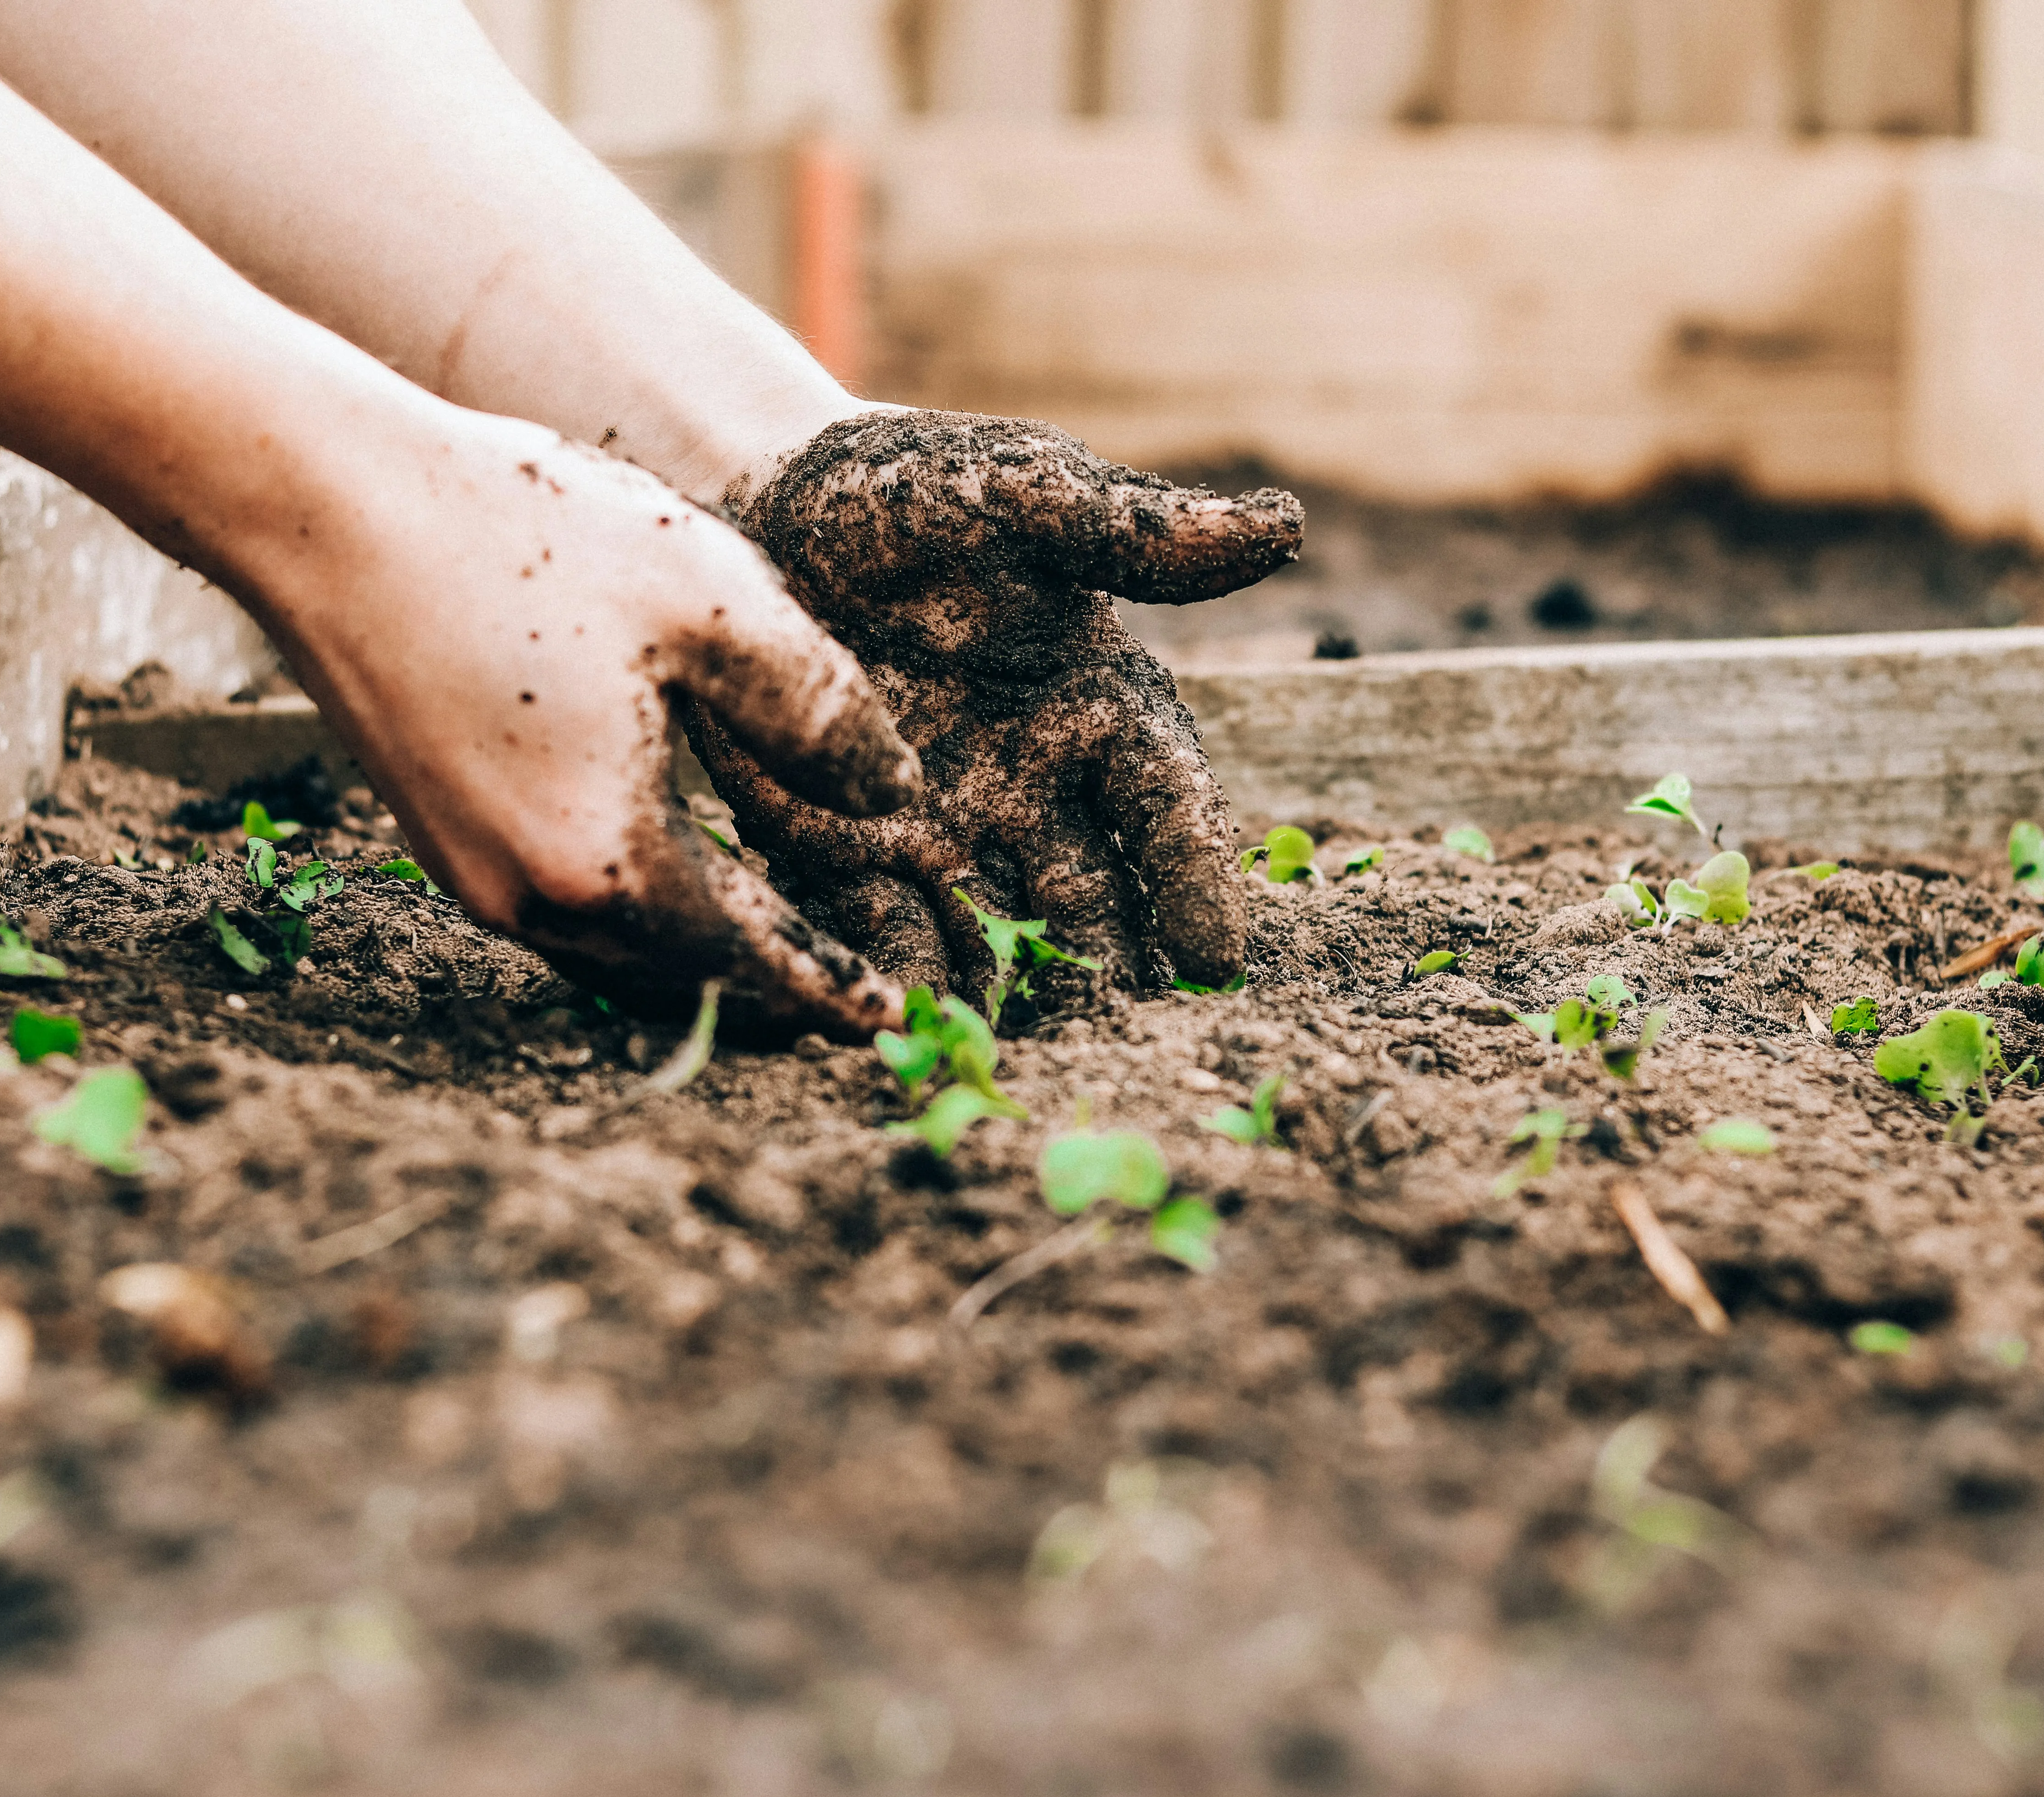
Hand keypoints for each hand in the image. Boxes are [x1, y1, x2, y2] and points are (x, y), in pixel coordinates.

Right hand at [251, 408, 922, 1035]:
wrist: (326, 505)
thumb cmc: (523, 536)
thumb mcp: (715, 602)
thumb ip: (821, 712)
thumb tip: (897, 796)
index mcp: (609, 859)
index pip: (753, 960)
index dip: (831, 989)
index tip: (891, 1022)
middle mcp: (531, 898)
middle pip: (684, 977)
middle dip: (772, 990)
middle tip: (849, 994)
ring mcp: (473, 875)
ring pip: (619, 954)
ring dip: (702, 957)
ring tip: (779, 945)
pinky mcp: (439, 837)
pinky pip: (565, 910)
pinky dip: (637, 913)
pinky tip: (676, 874)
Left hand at [686, 410, 1302, 1002]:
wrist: (760, 503)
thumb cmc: (909, 489)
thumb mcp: (1020, 491)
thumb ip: (1133, 530)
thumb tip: (1283, 526)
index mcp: (1099, 709)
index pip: (1167, 808)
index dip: (1196, 879)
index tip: (1217, 957)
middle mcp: (1036, 788)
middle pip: (1094, 899)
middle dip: (1112, 971)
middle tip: (1125, 1042)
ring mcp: (945, 830)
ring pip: (997, 935)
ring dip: (1012, 997)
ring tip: (1021, 1061)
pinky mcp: (848, 851)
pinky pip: (883, 930)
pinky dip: (899, 978)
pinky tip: (905, 1026)